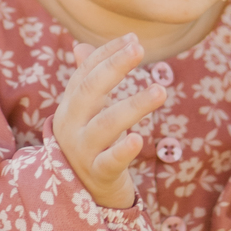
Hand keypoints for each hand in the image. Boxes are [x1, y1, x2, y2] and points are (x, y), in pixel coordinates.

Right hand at [53, 34, 166, 208]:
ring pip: (106, 124)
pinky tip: (138, 138)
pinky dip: (123, 150)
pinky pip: (110, 161)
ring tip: (160, 91)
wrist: (81, 191)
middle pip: (90, 90)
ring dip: (133, 105)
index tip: (133, 39)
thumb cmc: (88, 142)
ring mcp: (83, 150)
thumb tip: (80, 44)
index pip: (85, 72)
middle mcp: (72, 124)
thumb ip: (85, 79)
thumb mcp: (84, 111)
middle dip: (113, 67)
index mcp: (70, 105)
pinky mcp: (98, 173)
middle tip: (139, 49)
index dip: (107, 54)